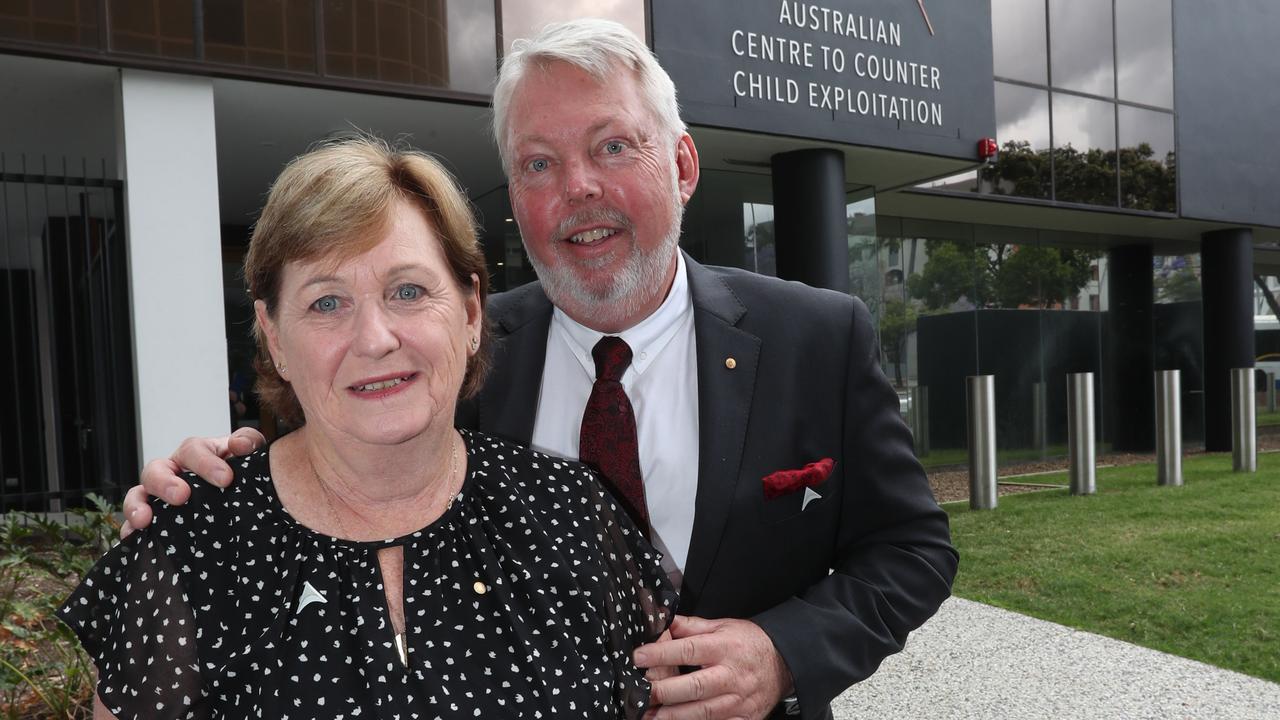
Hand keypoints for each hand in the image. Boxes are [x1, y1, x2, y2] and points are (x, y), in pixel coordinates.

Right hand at [119, 428, 265, 538]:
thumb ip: (248, 442)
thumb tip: (239, 444)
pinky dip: (130, 529)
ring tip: (144, 519)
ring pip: (139, 494)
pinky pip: (135, 523)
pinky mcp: (157, 519)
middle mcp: (173, 471)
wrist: (244, 497)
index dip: (206, 463)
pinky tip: (132, 537)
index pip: (193, 450)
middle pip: (157, 469)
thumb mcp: (249, 453)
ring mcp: (161, 495)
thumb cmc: (241, 471)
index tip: (226, 479)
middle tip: (182, 496)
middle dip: (165, 482)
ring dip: (137, 505)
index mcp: (196, 453)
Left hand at [635, 615, 792, 719]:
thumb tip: (664, 621)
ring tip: (651, 717)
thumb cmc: (750, 643)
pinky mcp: (744, 719)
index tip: (638, 657)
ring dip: (674, 716)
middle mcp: (731, 675)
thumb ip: (692, 626)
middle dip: (664, 692)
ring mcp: (738, 700)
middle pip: (693, 686)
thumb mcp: (723, 626)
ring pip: (703, 712)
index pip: (688, 650)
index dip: (661, 654)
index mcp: (724, 647)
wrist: (784, 662)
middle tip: (641, 693)